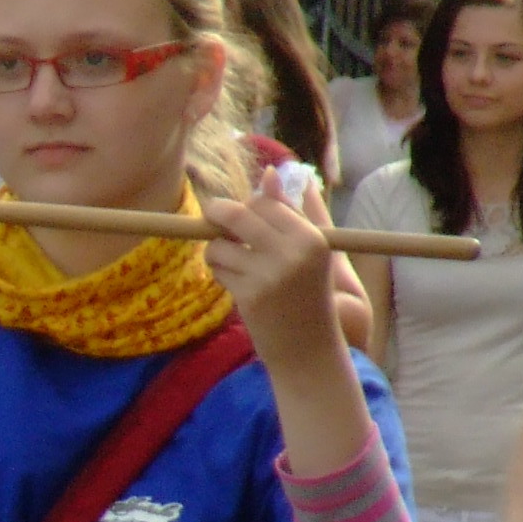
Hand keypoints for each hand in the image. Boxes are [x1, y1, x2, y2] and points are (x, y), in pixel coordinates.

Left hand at [198, 183, 344, 374]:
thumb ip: (290, 211)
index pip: (265, 202)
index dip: (245, 206)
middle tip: (210, 219)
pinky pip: (218, 268)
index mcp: (312, 238)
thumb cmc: (308, 295)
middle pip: (238, 214)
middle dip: (217, 215)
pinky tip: (234, 284)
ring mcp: (271, 275)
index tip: (236, 216)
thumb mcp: (308, 251)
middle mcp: (294, 253)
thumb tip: (268, 172)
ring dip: (217, 251)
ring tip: (231, 264)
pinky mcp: (250, 295)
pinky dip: (219, 272)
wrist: (309, 349)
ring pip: (220, 244)